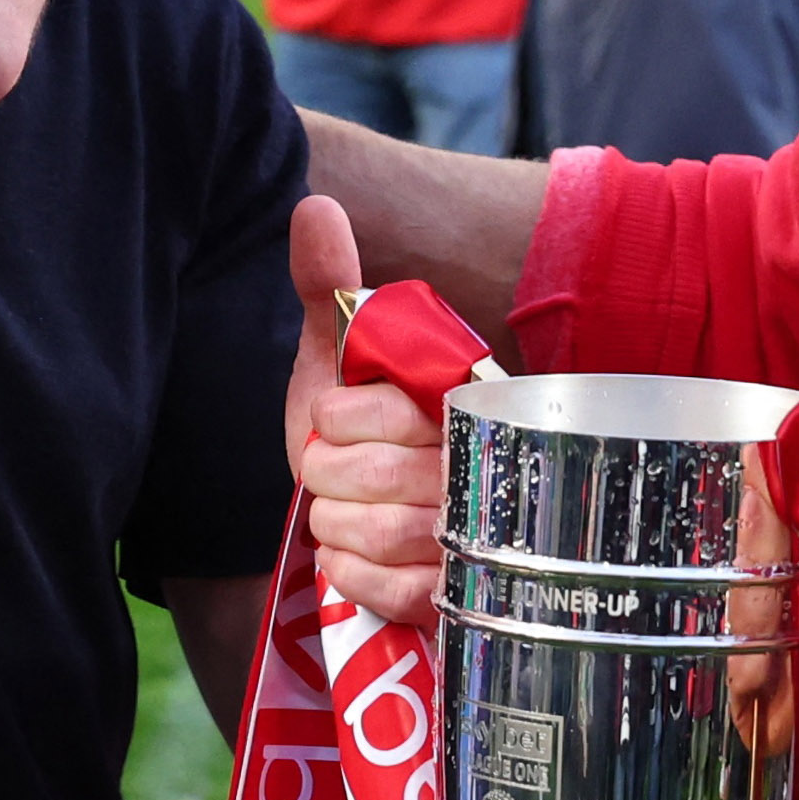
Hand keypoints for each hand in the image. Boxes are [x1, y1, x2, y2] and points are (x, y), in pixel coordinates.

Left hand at [283, 194, 441, 627]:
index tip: (330, 418)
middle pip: (377, 478)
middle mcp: (484, 462)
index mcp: (461, 396)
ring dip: (337, 526)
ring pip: (386, 534)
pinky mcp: (466, 594)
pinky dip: (356, 574)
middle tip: (330, 473)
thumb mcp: (337, 355)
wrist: (363, 513)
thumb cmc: (357, 429)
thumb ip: (329, 285)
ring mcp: (484, 534)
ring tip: (339, 512)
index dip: (335, 419)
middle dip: (327, 477)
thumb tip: (314, 205)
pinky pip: (400, 591)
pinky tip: (352, 555)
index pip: (385, 410)